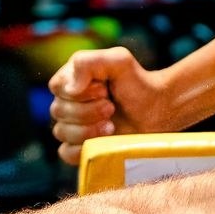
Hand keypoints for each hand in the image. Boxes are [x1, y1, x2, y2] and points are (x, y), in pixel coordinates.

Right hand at [48, 47, 171, 163]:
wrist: (157, 110)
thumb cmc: (138, 83)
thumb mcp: (119, 61)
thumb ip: (89, 63)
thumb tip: (70, 89)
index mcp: (72, 78)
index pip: (57, 87)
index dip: (80, 92)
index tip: (105, 90)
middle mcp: (68, 101)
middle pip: (58, 111)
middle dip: (88, 111)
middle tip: (112, 108)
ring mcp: (72, 125)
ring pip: (61, 132)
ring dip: (88, 130)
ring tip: (111, 126)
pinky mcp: (80, 147)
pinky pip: (65, 153)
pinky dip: (81, 149)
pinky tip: (101, 142)